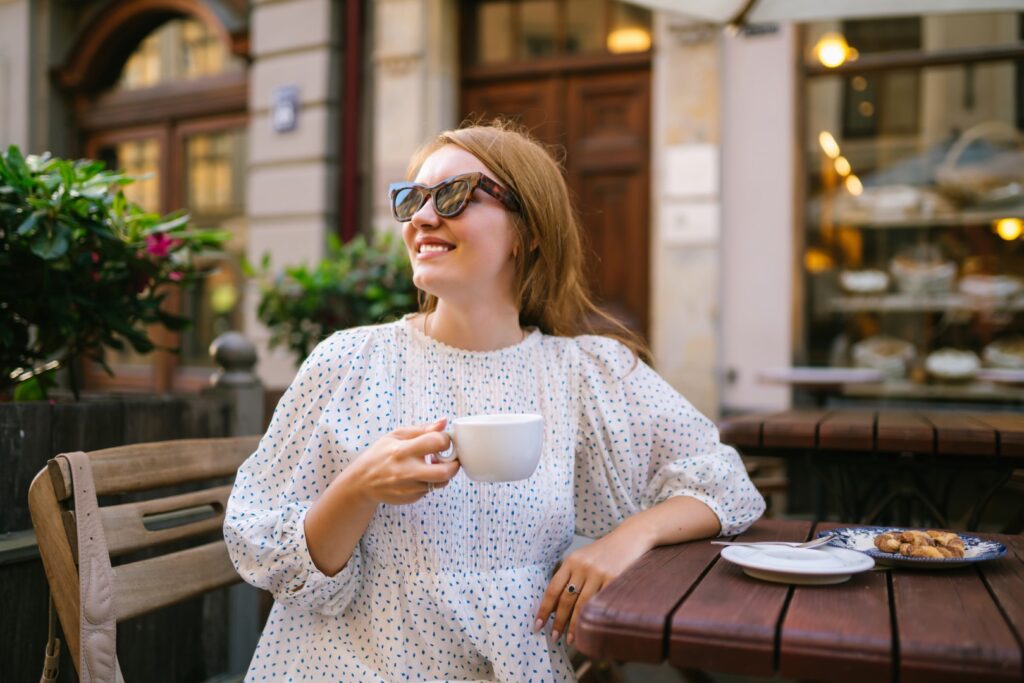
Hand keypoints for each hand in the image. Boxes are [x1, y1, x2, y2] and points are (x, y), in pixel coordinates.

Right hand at [350, 418, 459, 504]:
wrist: (362, 482)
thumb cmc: (380, 455)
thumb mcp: (396, 436)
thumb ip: (422, 429)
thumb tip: (444, 422)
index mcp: (403, 450)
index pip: (436, 442)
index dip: (445, 439)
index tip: (443, 440)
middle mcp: (406, 471)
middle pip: (445, 472)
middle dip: (454, 464)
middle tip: (452, 458)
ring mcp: (409, 488)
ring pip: (440, 483)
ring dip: (442, 473)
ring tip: (433, 465)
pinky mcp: (411, 498)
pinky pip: (429, 490)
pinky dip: (430, 482)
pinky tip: (419, 475)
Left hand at [533, 523, 652, 645]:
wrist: (630, 536)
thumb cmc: (604, 552)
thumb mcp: (582, 558)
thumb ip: (569, 577)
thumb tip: (554, 607)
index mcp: (571, 561)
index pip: (553, 589)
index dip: (544, 609)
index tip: (537, 624)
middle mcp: (583, 566)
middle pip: (566, 599)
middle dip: (558, 621)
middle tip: (553, 637)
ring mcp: (599, 573)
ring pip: (582, 605)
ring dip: (574, 625)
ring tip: (570, 639)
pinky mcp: (614, 578)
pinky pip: (600, 602)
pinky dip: (593, 617)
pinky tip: (589, 628)